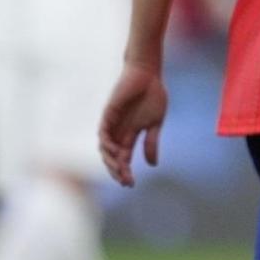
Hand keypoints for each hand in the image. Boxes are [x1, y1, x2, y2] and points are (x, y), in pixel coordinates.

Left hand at [99, 62, 167, 186]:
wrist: (148, 75)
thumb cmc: (153, 95)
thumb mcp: (156, 123)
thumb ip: (152, 143)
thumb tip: (152, 165)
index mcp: (130, 135)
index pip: (124, 159)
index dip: (125, 172)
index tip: (131, 184)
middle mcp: (118, 132)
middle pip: (113, 158)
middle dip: (117, 171)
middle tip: (124, 182)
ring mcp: (112, 124)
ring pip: (105, 149)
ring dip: (110, 161)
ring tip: (119, 170)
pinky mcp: (108, 115)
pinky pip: (103, 134)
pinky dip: (107, 145)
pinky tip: (115, 152)